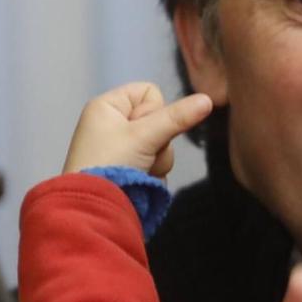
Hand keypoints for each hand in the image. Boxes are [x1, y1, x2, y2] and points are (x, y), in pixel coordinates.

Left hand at [61, 82, 210, 176]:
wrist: (93, 209)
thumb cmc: (111, 163)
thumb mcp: (145, 136)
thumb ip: (177, 117)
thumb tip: (208, 99)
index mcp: (107, 106)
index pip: (149, 91)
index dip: (155, 109)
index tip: (143, 128)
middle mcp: (111, 124)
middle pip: (159, 120)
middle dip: (157, 140)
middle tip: (141, 153)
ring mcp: (119, 148)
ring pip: (160, 144)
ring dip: (157, 160)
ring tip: (140, 171)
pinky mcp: (126, 170)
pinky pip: (154, 163)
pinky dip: (151, 174)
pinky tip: (140, 182)